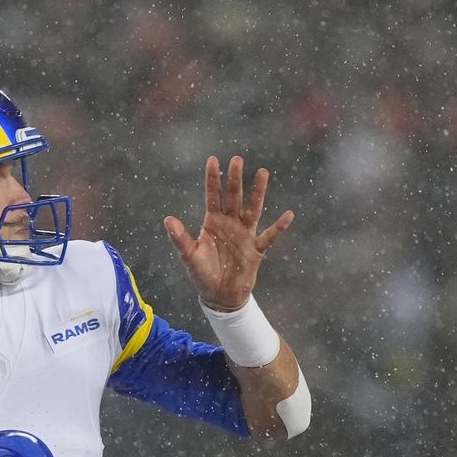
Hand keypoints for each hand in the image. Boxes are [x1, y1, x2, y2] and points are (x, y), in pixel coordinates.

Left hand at [163, 157, 293, 310]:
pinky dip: (279, 227)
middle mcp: (230, 224)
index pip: (213, 196)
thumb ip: (180, 238)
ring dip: (257, 192)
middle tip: (237, 159)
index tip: (213, 159)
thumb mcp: (189, 256)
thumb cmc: (203, 274)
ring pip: (252, 209)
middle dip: (235, 179)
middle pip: (234, 197)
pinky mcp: (256, 250)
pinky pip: (269, 236)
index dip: (213, 179)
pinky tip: (288, 215)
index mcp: (212, 223)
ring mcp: (244, 235)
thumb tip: (168, 219)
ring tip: (262, 172)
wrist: (220, 296)